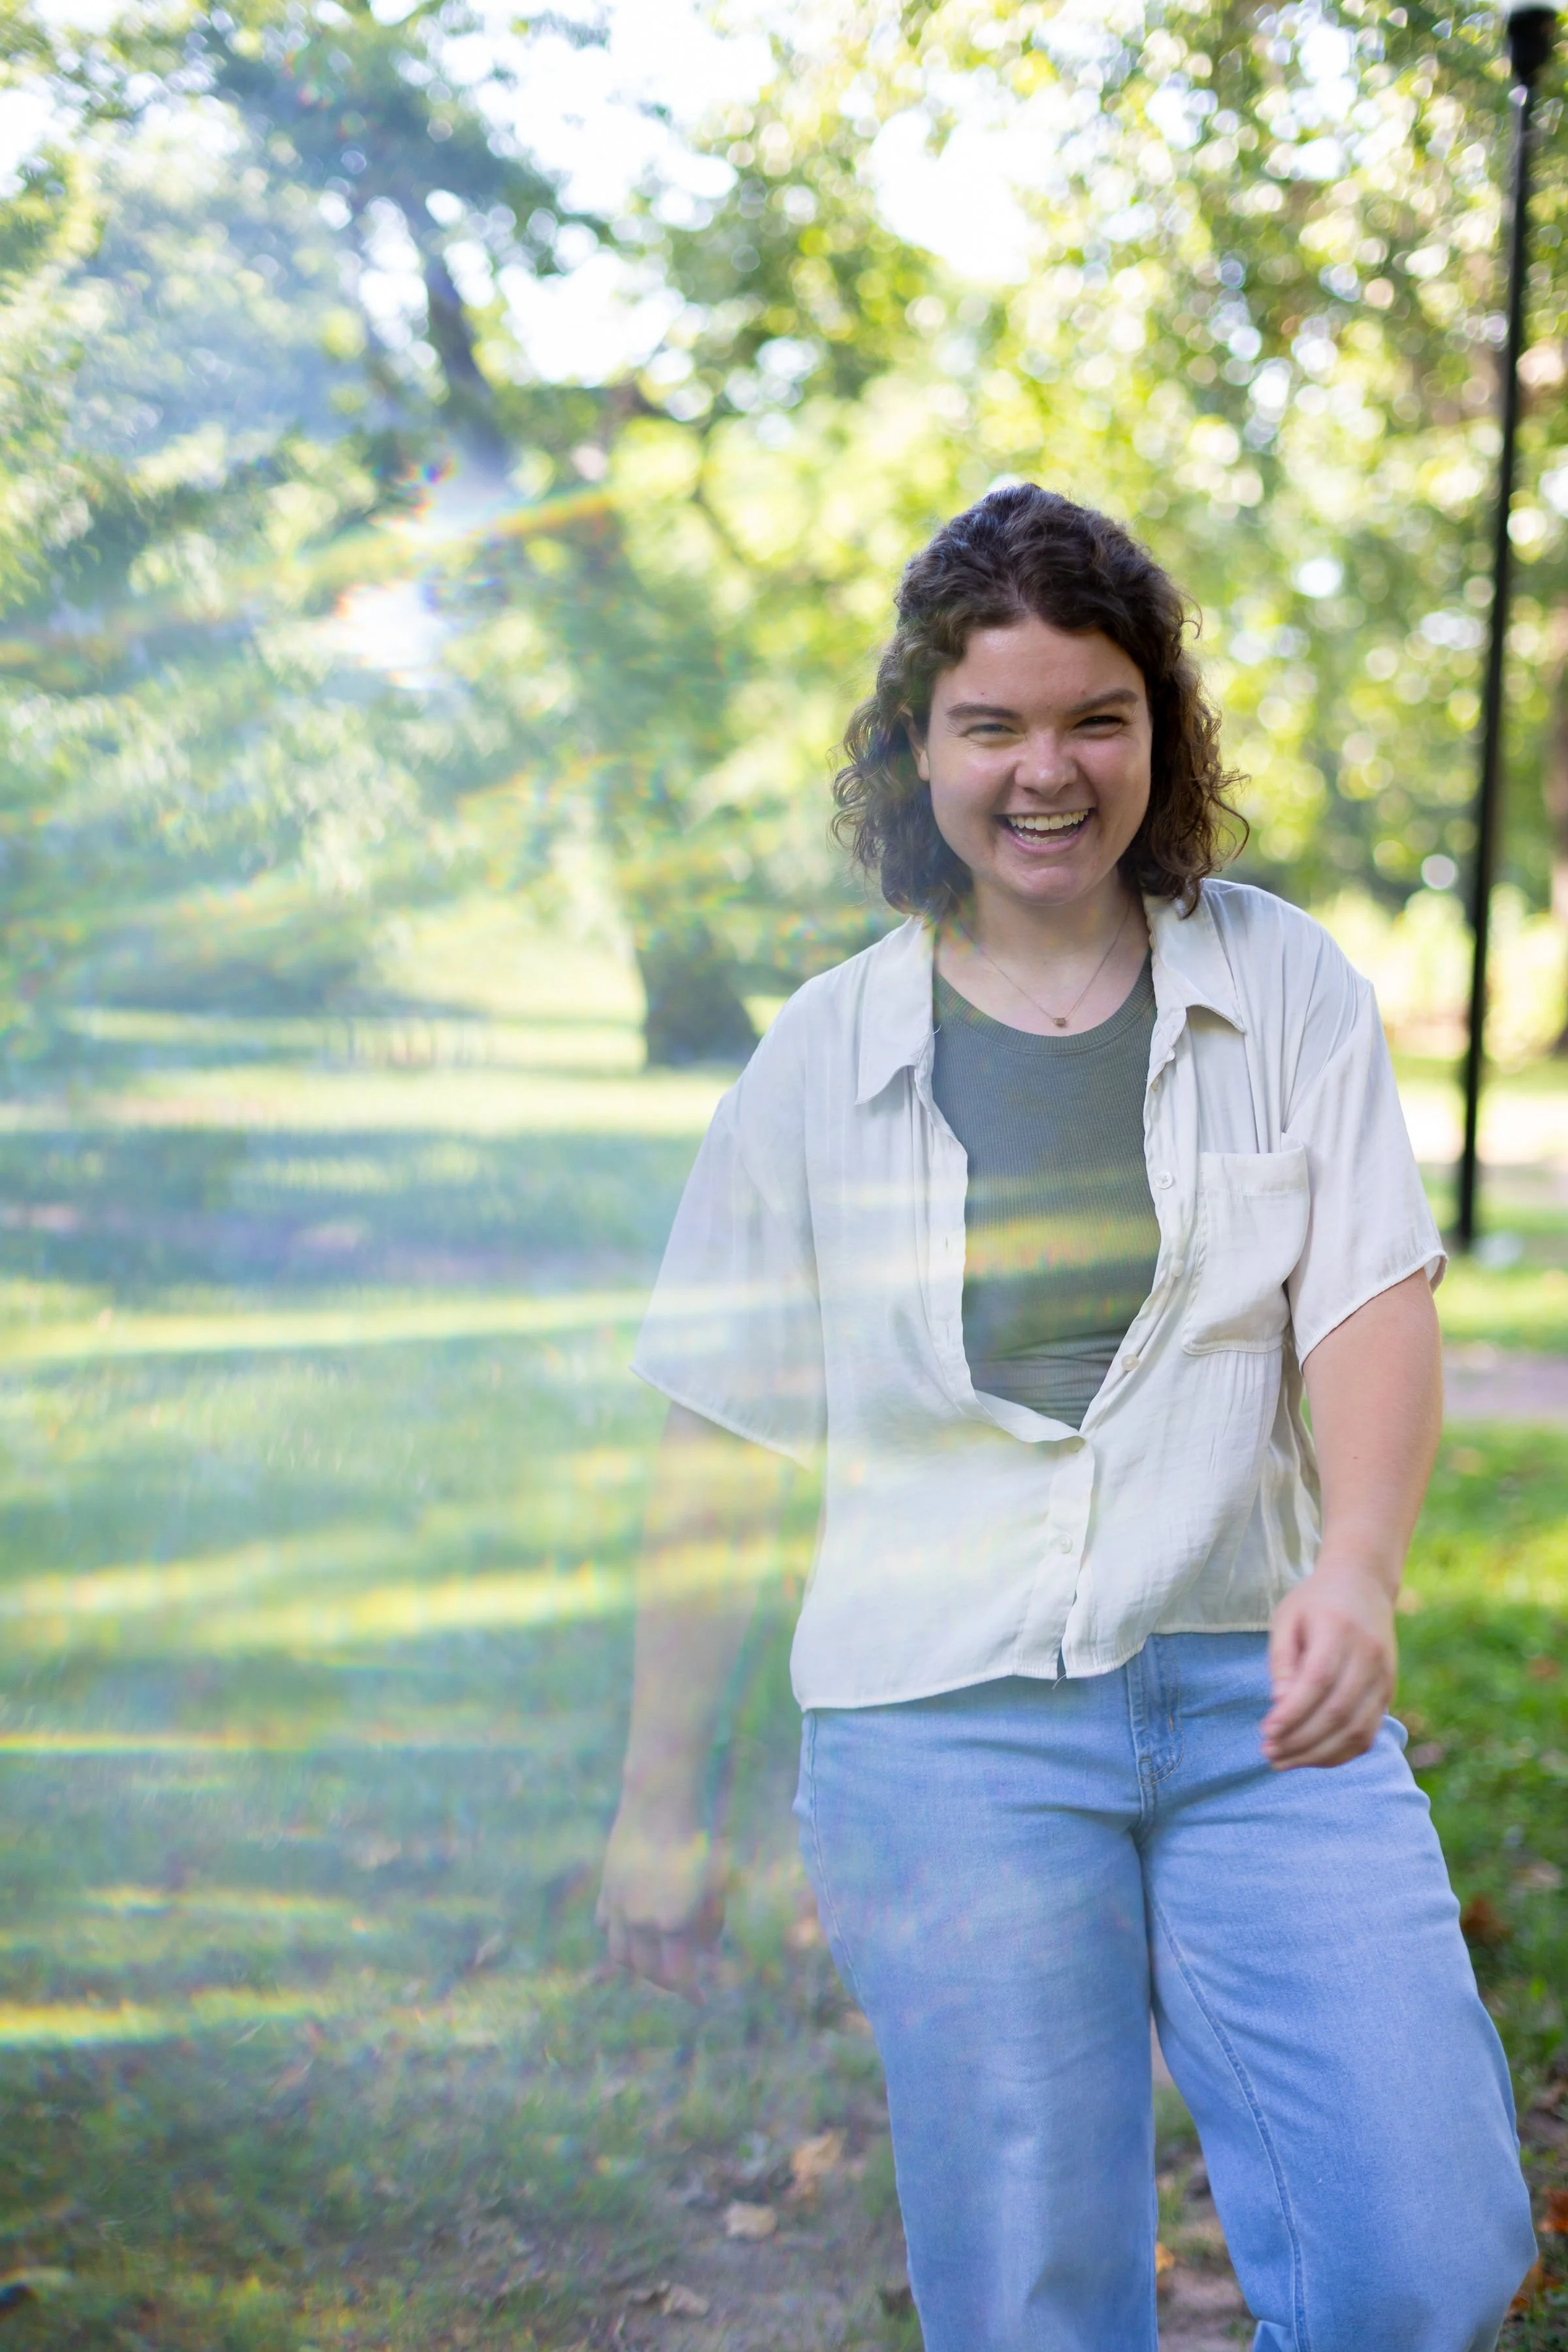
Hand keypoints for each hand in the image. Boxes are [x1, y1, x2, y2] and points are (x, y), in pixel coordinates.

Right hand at [596, 1801, 725, 2001]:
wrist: (660, 1800)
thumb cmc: (697, 1840)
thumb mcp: (714, 1884)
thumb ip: (710, 1925)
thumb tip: (709, 1958)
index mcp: (671, 1920)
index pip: (677, 1975)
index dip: (690, 1992)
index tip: (703, 2001)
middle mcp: (639, 1918)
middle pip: (647, 1970)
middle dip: (667, 1982)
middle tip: (684, 1984)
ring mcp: (618, 1903)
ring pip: (620, 1953)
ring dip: (638, 1966)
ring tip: (655, 1965)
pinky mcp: (607, 1887)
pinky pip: (604, 1925)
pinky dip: (618, 1936)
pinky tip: (633, 1934)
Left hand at [1262, 1563, 1396, 1769]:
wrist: (1363, 1584)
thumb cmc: (1315, 1602)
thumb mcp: (1287, 1618)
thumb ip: (1282, 1661)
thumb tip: (1279, 1706)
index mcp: (1339, 1630)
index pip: (1318, 1682)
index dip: (1292, 1713)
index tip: (1265, 1732)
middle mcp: (1368, 1655)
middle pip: (1337, 1711)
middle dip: (1300, 1741)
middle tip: (1268, 1753)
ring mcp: (1383, 1676)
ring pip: (1356, 1730)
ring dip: (1318, 1754)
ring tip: (1283, 1761)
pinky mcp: (1388, 1692)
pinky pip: (1368, 1734)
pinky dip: (1340, 1753)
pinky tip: (1311, 1757)